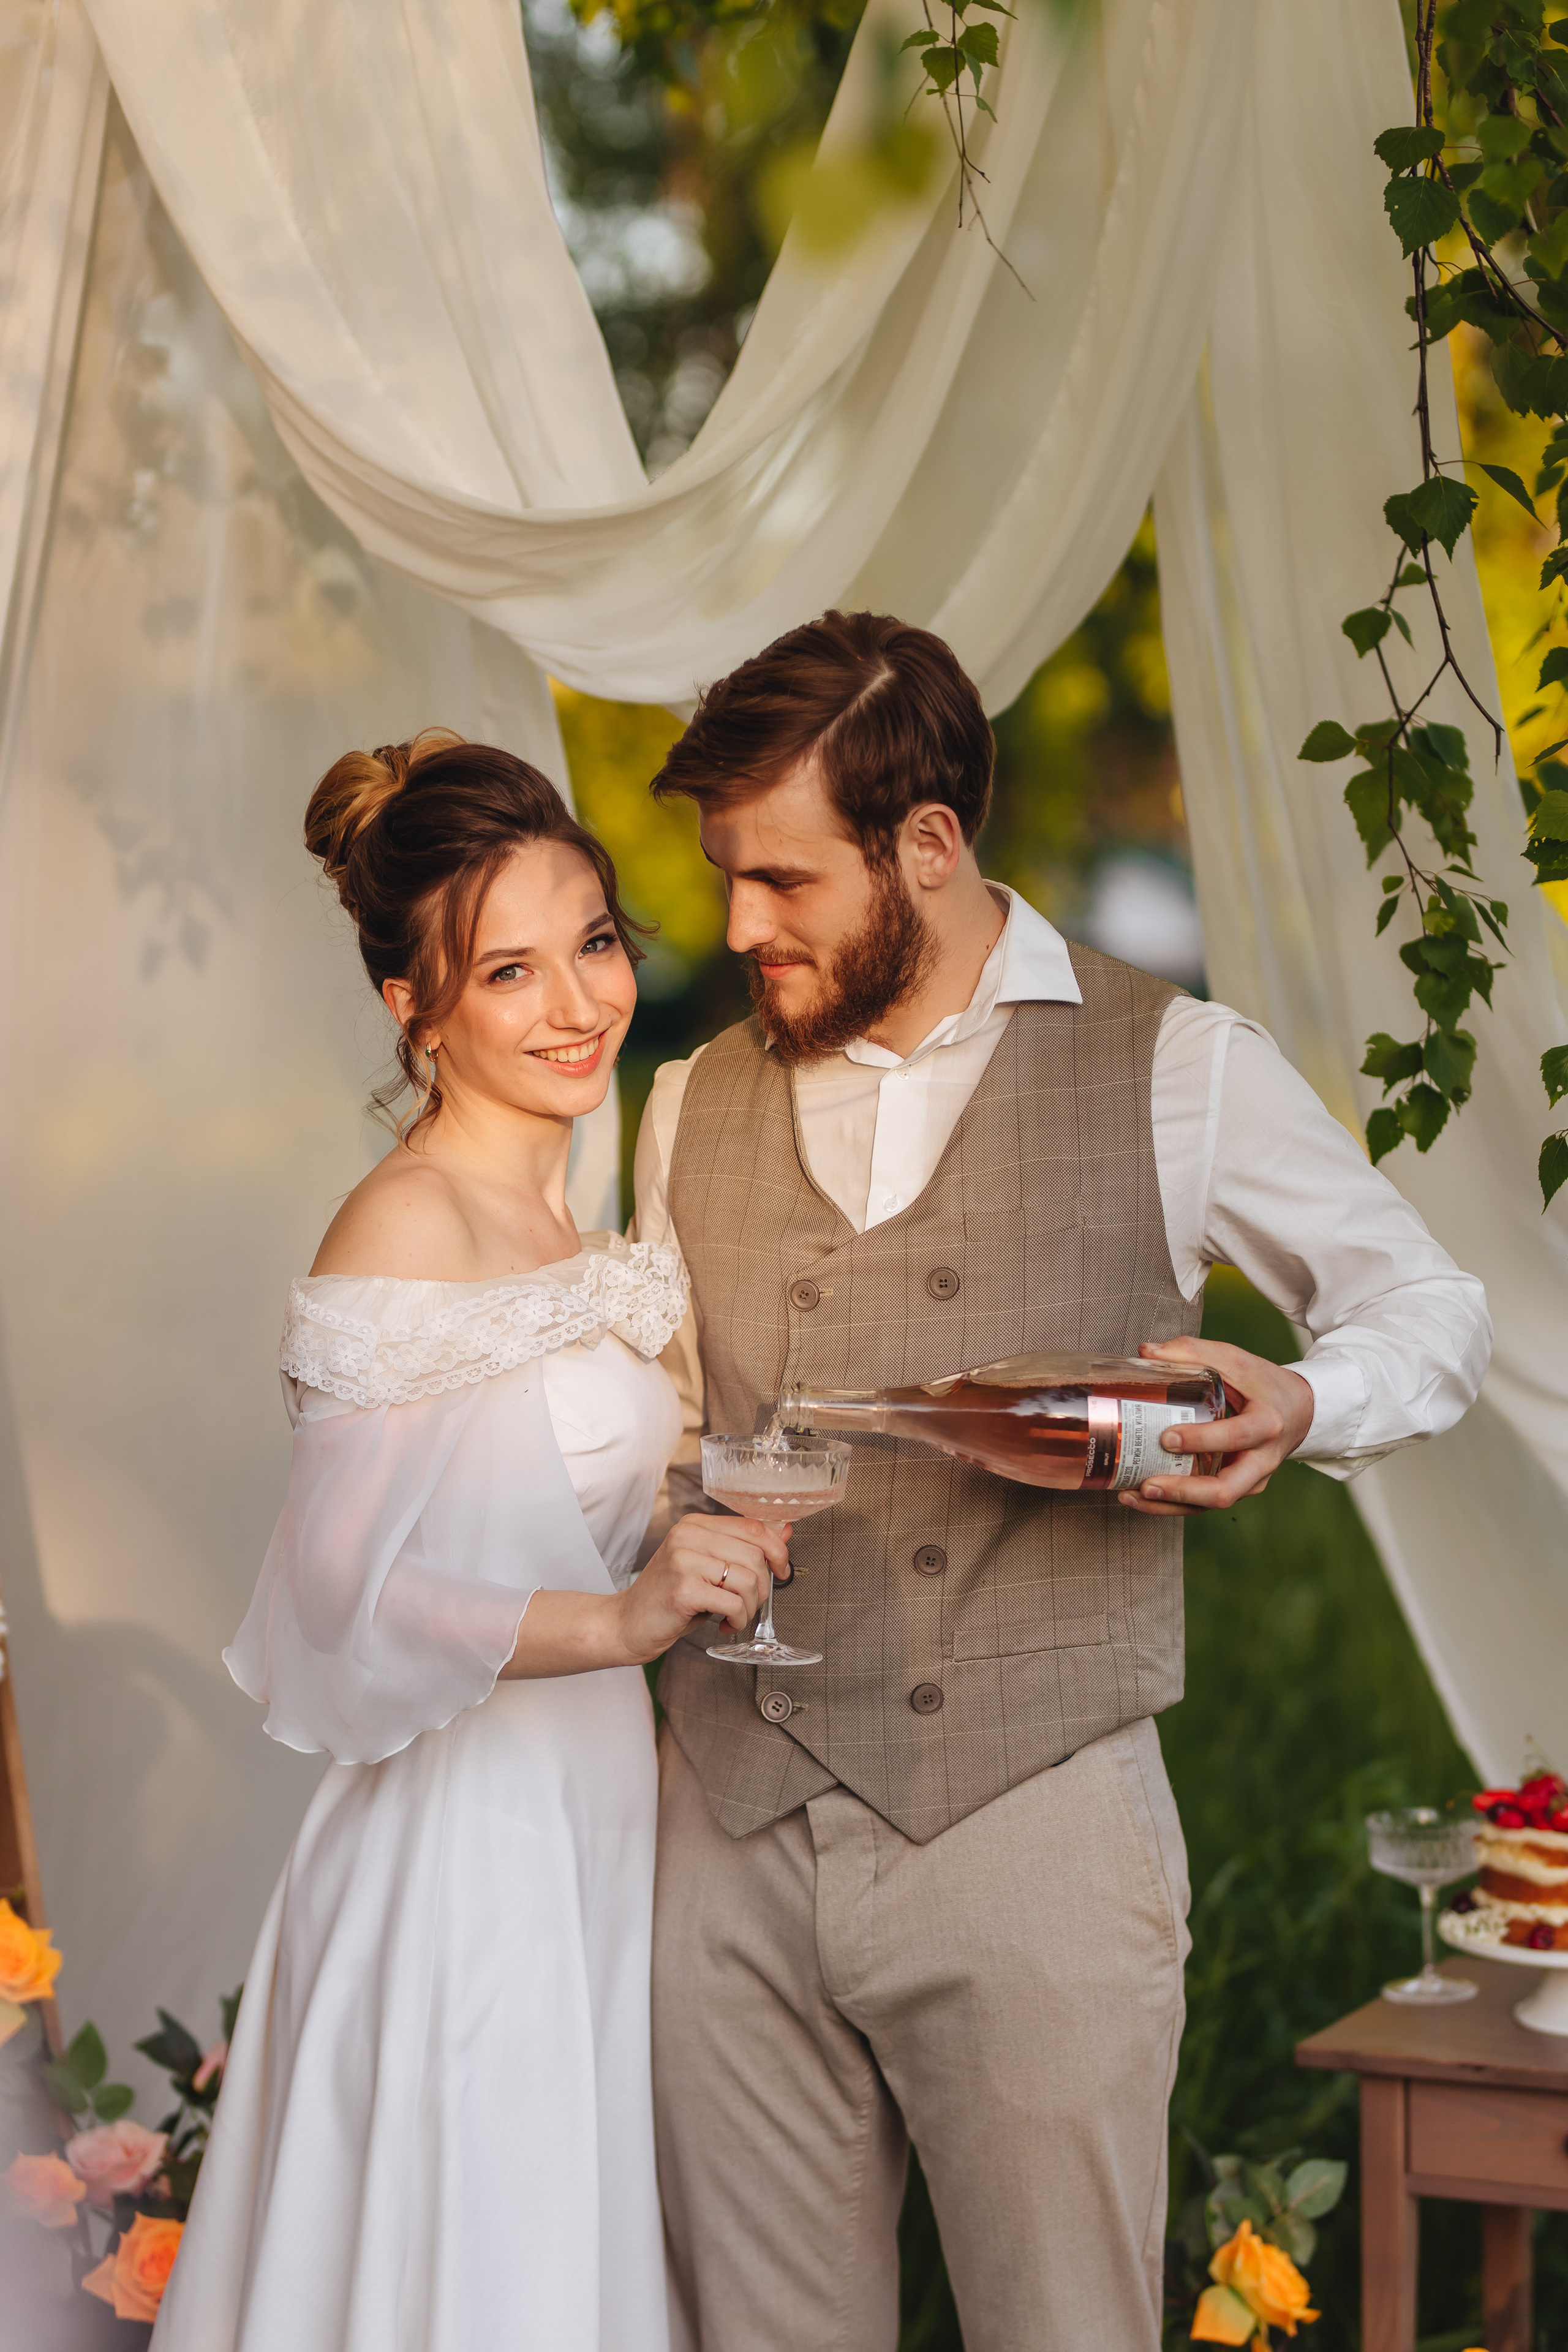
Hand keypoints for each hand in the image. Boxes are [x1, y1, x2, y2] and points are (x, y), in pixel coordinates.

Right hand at [612, 1511, 792, 1664]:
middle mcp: (688, 1536)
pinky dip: (738, 1619)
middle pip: (755, 1554)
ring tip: (735, 1616)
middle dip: (762, 1587)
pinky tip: (725, 1624)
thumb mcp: (708, 1566)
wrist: (626, 1624)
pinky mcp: (683, 1589)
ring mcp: (683, 1560)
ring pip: (747, 1579)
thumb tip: (784, 1531)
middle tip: (749, 1604)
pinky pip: (733, 1602)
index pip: (753, 1526)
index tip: (782, 1571)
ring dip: (750, 1606)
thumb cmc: (669, 1598)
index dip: (777, 1550)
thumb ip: (742, 1548)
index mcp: (695, 1525)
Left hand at [1117, 1337, 1314, 1517]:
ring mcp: (1251, 1480)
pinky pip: (1206, 1504)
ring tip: (1132, 1495)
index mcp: (1267, 1424)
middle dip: (1183, 1491)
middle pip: (1225, 1491)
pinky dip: (1173, 1504)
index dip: (1202, 1440)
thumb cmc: (1263, 1384)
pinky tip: (1141, 1497)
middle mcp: (1261, 1460)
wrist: (1297, 1410)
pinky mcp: (1238, 1488)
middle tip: (1147, 1484)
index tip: (1167, 1437)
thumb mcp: (1235, 1360)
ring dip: (1170, 1505)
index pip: (1236, 1437)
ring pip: (1212, 1504)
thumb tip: (1146, 1351)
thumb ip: (1192, 1352)